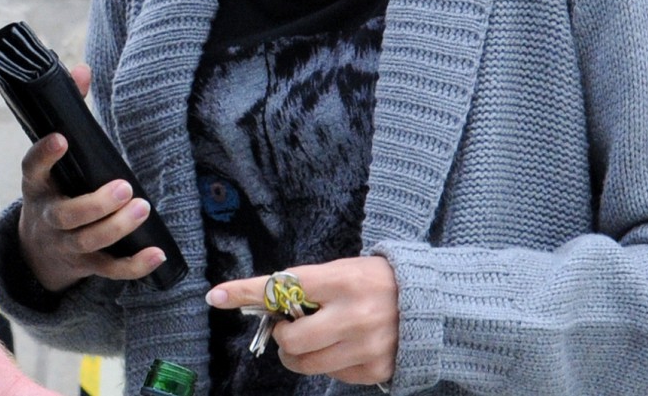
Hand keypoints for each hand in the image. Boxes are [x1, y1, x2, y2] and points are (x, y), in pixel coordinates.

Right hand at [14, 64, 166, 292]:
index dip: (44, 155)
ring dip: (117, 228)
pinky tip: (156, 254)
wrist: (38, 248)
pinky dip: (133, 266)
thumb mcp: (54, 155)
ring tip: (143, 208)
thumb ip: (70, 110)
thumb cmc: (57, 186)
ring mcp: (67, 244)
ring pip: (89, 241)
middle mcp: (49, 217)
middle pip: (68, 215)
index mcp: (38, 186)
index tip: (61, 138)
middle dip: (95, 204)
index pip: (33, 169)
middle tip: (125, 187)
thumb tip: (82, 69)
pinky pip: (109, 269)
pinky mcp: (86, 264)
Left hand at [206, 256, 398, 388]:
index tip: (217, 295)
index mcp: (342, 280)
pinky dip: (329, 363)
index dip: (247, 292)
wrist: (430, 303)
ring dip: (299, 355)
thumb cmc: (376, 282)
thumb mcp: (343, 270)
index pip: (283, 286)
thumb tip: (263, 302)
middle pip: (292, 340)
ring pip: (308, 364)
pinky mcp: (375, 370)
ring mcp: (366, 346)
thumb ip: (307, 287)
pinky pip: (333, 376)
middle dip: (282, 338)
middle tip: (290, 328)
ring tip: (314, 339)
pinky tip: (344, 347)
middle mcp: (354, 315)